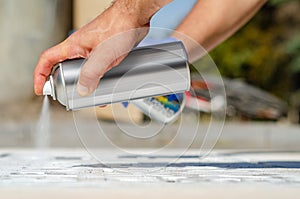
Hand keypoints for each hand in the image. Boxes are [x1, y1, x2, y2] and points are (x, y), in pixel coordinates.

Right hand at [34, 0, 172, 95]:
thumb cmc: (119, 26)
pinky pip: (96, 68)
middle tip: (67, 96)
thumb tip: (82, 89)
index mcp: (73, 46)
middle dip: (64, 84)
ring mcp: (93, 50)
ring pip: (82, 70)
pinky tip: (106, 86)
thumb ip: (92, 72)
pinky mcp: (104, 52)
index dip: (40, 74)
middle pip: (64, 68)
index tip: (40, 88)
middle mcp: (81, 48)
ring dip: (84, 84)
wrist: (135, 18)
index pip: (48, 59)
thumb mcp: (104, 54)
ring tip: (89, 97)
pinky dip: (97, 79)